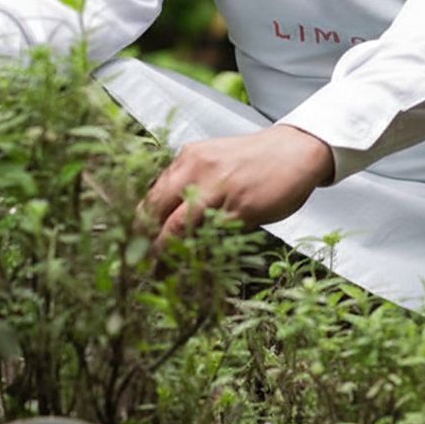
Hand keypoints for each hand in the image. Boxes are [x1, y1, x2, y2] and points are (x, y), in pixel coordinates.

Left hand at [140, 125, 333, 249]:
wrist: (295, 150)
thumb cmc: (253, 162)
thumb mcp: (213, 162)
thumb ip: (189, 183)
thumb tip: (163, 217)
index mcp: (188, 159)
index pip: (151, 194)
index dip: (137, 223)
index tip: (129, 245)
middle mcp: (197, 169)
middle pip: (156, 209)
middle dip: (142, 240)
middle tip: (134, 264)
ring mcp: (218, 188)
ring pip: (179, 225)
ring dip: (164, 253)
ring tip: (157, 273)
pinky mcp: (241, 206)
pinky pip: (211, 235)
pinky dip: (198, 253)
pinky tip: (192, 267)